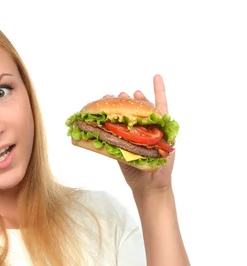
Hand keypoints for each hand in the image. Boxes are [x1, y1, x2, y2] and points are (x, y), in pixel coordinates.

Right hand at [106, 74, 174, 195]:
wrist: (150, 189)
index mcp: (160, 130)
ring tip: (109, 99)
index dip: (158, 91)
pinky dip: (108, 125)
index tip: (156, 76)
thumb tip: (146, 128)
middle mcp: (147, 132)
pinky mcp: (122, 148)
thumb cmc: (161, 172)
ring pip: (125, 120)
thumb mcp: (164, 154)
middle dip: (130, 100)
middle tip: (120, 94)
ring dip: (118, 109)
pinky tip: (102, 118)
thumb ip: (156, 141)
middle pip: (139, 110)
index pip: (160, 106)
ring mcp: (134, 139)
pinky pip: (114, 134)